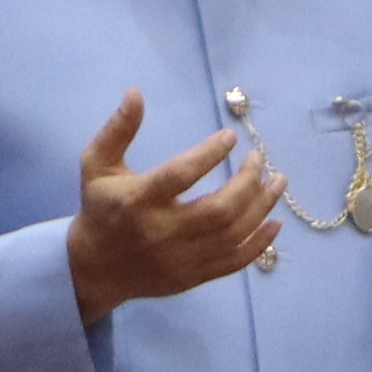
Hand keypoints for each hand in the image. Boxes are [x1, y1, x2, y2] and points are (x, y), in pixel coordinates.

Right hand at [64, 93, 280, 321]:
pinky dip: (259, 243)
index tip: (231, 137)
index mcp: (137, 201)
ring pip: (232, 234)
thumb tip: (136, 93)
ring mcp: (179, 259)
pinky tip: (275, 222)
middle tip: (260, 159)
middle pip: (218, 210)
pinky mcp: (191, 277)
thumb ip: (118, 130)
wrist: (94, 268)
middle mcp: (161, 232)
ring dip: (262, 207)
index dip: (209, 155)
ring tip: (277, 181)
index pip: (180, 176)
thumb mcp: (96, 165)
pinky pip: (234, 262)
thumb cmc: (100, 209)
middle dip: (247, 182)